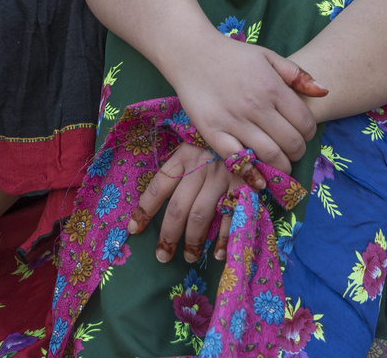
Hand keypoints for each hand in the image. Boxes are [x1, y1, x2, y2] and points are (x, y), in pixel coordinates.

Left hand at [128, 143, 234, 263]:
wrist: (253, 130)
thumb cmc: (219, 142)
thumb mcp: (196, 145)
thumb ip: (182, 168)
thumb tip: (161, 202)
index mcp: (185, 155)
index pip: (159, 186)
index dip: (145, 209)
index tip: (134, 229)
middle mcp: (201, 166)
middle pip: (178, 207)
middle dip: (168, 235)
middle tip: (163, 256)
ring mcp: (222, 176)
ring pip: (200, 214)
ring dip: (193, 241)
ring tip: (190, 257)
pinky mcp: (244, 185)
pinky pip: (230, 217)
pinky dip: (224, 238)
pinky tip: (218, 254)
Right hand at [161, 31, 322, 170]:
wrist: (192, 53)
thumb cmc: (233, 55)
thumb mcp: (268, 55)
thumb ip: (297, 74)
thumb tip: (324, 92)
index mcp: (272, 87)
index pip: (305, 123)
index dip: (309, 133)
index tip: (302, 134)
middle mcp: (256, 106)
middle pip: (292, 143)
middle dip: (298, 152)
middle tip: (292, 151)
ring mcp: (234, 121)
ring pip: (270, 156)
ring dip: (280, 166)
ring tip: (279, 163)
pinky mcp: (213, 133)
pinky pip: (237, 161)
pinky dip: (252, 174)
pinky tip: (259, 178)